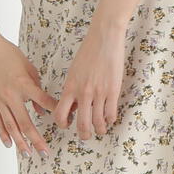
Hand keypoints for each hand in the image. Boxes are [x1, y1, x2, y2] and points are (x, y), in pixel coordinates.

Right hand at [0, 34, 58, 157]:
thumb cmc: (9, 55)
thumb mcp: (28, 68)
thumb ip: (36, 90)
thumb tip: (40, 110)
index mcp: (23, 84)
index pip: (42, 101)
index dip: (54, 110)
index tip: (65, 120)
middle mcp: (11, 95)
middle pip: (25, 122)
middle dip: (36, 139)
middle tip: (45, 153)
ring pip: (11, 126)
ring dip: (20, 142)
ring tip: (28, 154)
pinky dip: (3, 134)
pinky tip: (9, 144)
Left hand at [52, 19, 127, 140]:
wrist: (104, 37)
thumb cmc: (88, 52)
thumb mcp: (74, 71)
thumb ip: (72, 89)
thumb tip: (74, 106)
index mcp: (70, 87)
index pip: (60, 114)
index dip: (63, 124)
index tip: (68, 124)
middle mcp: (83, 93)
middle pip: (81, 124)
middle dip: (84, 134)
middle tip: (86, 135)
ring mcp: (99, 93)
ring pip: (98, 122)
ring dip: (99, 129)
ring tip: (100, 129)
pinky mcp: (113, 90)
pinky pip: (111, 113)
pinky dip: (110, 120)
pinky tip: (110, 118)